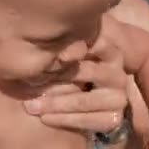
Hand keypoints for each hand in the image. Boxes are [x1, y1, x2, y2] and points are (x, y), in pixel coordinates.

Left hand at [23, 14, 128, 132]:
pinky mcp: (113, 118)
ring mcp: (118, 96)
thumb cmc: (63, 63)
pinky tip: (45, 117)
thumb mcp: (64, 46)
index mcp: (108, 50)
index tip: (59, 56)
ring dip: (57, 104)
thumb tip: (52, 26)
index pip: (97, 45)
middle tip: (31, 83)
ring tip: (30, 105)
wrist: (76, 97)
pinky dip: (67, 120)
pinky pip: (92, 122)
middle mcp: (117, 72)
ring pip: (87, 101)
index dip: (79, 49)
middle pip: (87, 73)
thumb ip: (66, 38)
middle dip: (58, 78)